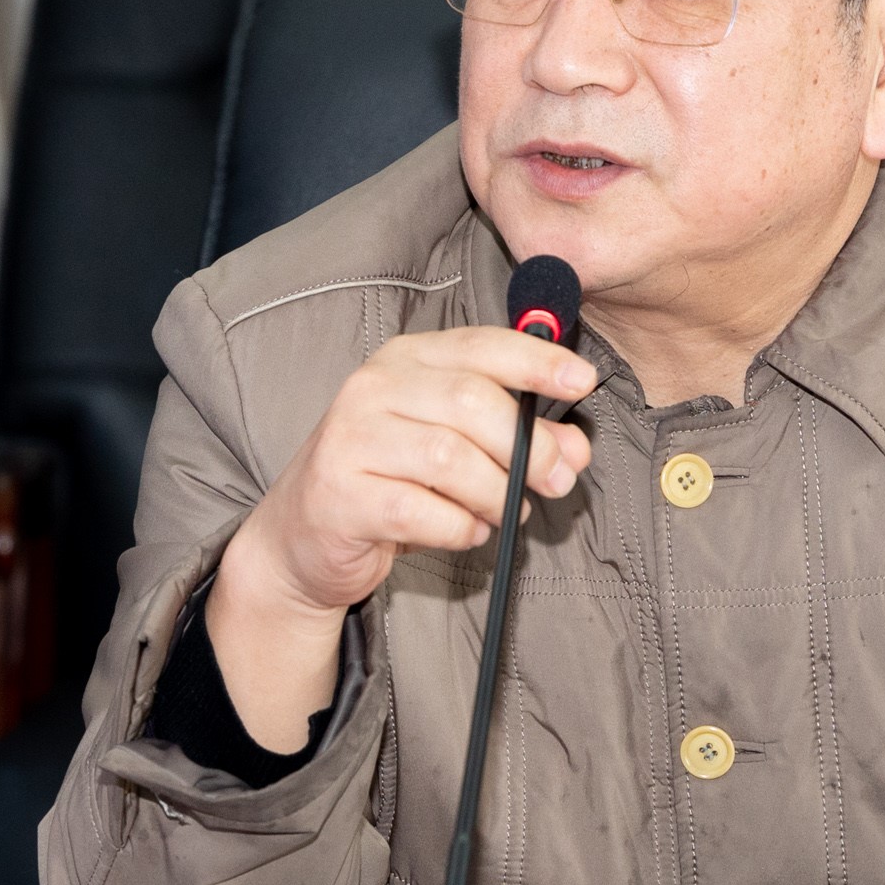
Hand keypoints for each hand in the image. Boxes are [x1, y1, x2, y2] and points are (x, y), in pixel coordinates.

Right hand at [207, 326, 595, 750]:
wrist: (302, 537)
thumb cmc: (390, 483)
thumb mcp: (456, 448)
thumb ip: (517, 439)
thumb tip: (574, 448)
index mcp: (405, 361)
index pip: (481, 346)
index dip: (537, 361)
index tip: (582, 381)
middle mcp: (373, 388)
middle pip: (472, 402)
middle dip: (528, 446)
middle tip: (556, 480)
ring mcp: (351, 439)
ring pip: (451, 459)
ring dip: (495, 494)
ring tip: (501, 512)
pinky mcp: (341, 494)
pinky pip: (424, 512)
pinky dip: (460, 528)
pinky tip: (465, 531)